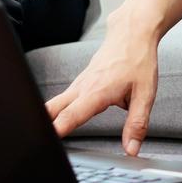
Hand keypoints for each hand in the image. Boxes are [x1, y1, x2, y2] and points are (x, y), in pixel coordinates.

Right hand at [46, 13, 159, 155]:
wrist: (133, 33)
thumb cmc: (138, 60)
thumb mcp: (145, 94)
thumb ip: (137, 124)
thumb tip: (131, 149)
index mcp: (97, 92)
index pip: (72, 114)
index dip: (59, 128)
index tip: (48, 139)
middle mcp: (83, 87)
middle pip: (52, 109)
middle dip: (42, 125)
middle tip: (36, 141)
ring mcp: (79, 83)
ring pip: (55, 103)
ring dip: (47, 118)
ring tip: (40, 136)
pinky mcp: (80, 81)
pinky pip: (63, 98)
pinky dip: (55, 110)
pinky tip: (55, 120)